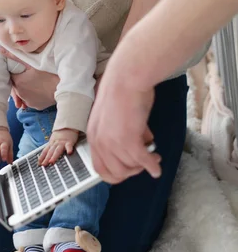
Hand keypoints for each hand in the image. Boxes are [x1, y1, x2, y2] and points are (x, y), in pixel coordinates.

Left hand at [0, 47, 58, 109]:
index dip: (17, 71)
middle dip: (22, 80)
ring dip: (27, 88)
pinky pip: (31, 100)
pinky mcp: (36, 106)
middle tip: (31, 74)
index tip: (23, 68)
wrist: (63, 88)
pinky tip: (40, 89)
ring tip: (36, 82)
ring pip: (24, 93)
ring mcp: (28, 101)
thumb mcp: (32, 63)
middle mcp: (21, 94)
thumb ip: (16, 57)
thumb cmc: (49, 74)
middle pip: (17, 85)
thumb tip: (1, 50)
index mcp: (18, 83)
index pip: (12, 76)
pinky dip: (34, 95)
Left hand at [38, 128, 78, 165]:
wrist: (68, 125)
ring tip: (52, 162)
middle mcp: (56, 143)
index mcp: (51, 143)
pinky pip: (69, 146)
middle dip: (46, 158)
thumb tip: (45, 156)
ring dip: (54, 156)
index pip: (45, 151)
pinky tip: (69, 153)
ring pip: (57, 150)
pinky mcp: (69, 142)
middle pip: (50, 151)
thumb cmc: (61, 134)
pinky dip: (69, 149)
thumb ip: (50, 148)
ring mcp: (62, 143)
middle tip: (44, 165)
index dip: (41, 157)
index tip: (39, 164)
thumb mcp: (53, 140)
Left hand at [87, 55, 160, 183]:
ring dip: (144, 166)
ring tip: (154, 156)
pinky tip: (157, 165)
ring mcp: (113, 143)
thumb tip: (139, 143)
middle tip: (142, 163)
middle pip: (115, 173)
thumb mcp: (113, 116)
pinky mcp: (129, 140)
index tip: (128, 168)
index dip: (116, 172)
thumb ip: (120, 132)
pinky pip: (143, 161)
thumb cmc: (122, 90)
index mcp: (94, 136)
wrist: (126, 77)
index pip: (100, 168)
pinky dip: (152, 166)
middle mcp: (100, 142)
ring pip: (131, 168)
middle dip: (131, 171)